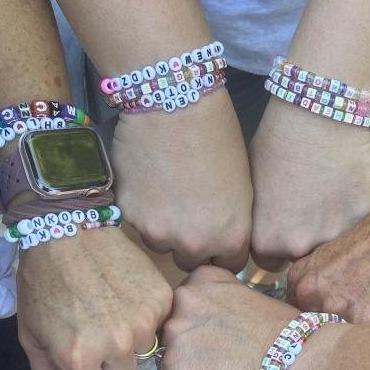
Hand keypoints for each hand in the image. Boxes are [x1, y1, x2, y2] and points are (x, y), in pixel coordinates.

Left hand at [17, 226, 171, 369]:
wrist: (68, 230)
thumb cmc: (43, 284)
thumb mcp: (31, 339)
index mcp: (79, 360)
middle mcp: (116, 346)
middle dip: (107, 367)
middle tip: (93, 335)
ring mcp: (144, 322)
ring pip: (142, 355)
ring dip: (127, 342)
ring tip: (108, 312)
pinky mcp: (161, 300)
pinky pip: (157, 327)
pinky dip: (142, 318)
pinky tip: (123, 297)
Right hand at [112, 93, 252, 272]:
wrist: (174, 103)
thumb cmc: (218, 136)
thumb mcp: (242, 189)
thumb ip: (230, 224)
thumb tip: (219, 241)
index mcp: (229, 238)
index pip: (227, 266)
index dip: (221, 251)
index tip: (214, 234)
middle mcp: (192, 244)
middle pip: (189, 260)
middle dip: (189, 242)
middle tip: (186, 209)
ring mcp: (156, 232)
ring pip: (158, 243)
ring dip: (161, 226)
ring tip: (165, 190)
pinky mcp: (127, 214)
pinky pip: (134, 221)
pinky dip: (138, 206)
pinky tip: (146, 178)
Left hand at [158, 266, 295, 369]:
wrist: (296, 362)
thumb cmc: (285, 336)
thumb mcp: (250, 301)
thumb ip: (220, 306)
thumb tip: (209, 327)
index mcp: (203, 278)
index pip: (183, 303)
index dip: (200, 323)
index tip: (220, 334)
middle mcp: (183, 298)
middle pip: (171, 326)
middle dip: (189, 343)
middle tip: (220, 357)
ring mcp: (175, 332)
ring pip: (166, 354)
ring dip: (186, 367)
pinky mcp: (172, 367)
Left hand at [249, 99, 369, 269]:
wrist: (317, 115)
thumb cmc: (277, 143)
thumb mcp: (252, 189)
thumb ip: (260, 223)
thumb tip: (266, 236)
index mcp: (266, 242)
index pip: (269, 264)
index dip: (276, 244)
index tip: (282, 226)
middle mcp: (299, 247)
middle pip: (302, 260)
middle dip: (304, 242)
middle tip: (307, 209)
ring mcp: (335, 235)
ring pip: (332, 247)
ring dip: (330, 230)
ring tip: (327, 198)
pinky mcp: (363, 218)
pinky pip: (358, 225)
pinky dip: (353, 211)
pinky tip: (345, 187)